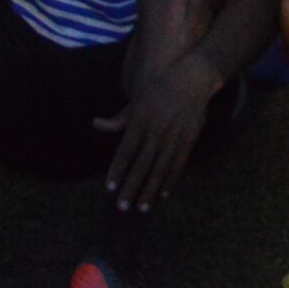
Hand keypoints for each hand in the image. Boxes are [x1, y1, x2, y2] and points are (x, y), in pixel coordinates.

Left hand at [96, 55, 215, 211]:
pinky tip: (163, 194)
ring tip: (142, 208)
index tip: (109, 189)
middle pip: (141, 165)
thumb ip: (119, 119)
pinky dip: (171, 181)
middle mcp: (156, 130)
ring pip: (160, 169)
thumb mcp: (137, 101)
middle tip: (122, 207)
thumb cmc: (160, 90)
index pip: (125, 151)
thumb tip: (96, 124)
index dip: (117, 171)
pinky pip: (178, 164)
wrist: (192, 79)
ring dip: (150, 191)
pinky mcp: (189, 139)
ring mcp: (174, 136)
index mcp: (140, 120)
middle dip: (131, 188)